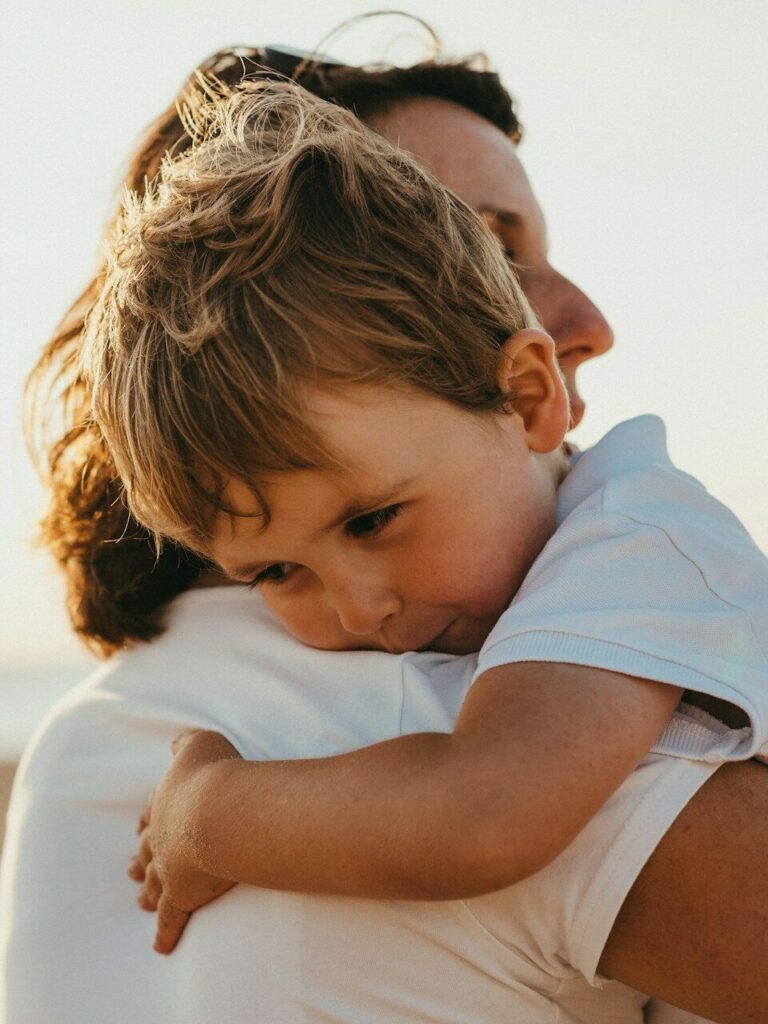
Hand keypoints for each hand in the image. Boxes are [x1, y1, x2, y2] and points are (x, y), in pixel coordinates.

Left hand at [128, 728, 240, 953]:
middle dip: (140, 859)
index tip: (141, 828)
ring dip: (147, 891)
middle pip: (146, 850)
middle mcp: (161, 836)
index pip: (152, 813)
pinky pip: (170, 918)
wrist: (220, 811)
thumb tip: (176, 742)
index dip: (148, 820)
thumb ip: (186, 742)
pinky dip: (165, 932)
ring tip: (140, 901)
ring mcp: (169, 868)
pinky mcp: (182, 895)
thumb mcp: (200, 743)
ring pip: (153, 883)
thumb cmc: (215, 773)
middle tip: (131, 869)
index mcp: (165, 802)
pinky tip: (161, 946)